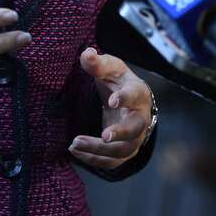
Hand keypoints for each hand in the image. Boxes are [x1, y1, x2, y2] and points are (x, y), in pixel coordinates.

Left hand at [69, 47, 153, 170]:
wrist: (130, 100)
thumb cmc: (119, 81)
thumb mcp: (110, 68)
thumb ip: (97, 63)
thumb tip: (87, 53)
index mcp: (138, 93)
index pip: (135, 95)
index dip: (125, 98)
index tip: (111, 101)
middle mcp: (141, 117)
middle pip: (135, 129)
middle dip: (120, 133)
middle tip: (103, 136)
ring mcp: (135, 137)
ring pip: (122, 150)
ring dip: (99, 150)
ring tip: (74, 144)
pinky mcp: (125, 150)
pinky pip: (113, 162)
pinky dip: (94, 160)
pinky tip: (76, 153)